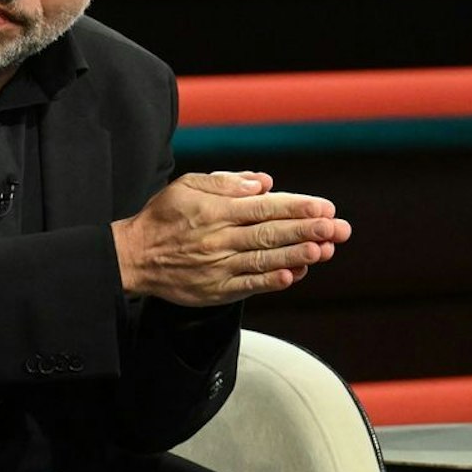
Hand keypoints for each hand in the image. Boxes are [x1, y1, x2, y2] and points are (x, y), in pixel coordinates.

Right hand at [111, 170, 351, 306]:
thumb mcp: (187, 186)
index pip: (263, 207)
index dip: (296, 207)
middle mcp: (218, 237)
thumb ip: (226, 182)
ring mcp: (217, 266)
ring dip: (296, 255)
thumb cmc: (162, 217)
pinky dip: (270, 282)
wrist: (133, 257)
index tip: (324, 207)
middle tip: (338, 228)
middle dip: (307, 230)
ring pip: (263, 259)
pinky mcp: (215, 289)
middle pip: (270, 233)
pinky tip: (291, 276)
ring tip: (323, 250)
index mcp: (215, 209)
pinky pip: (247, 286)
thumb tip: (264, 183)